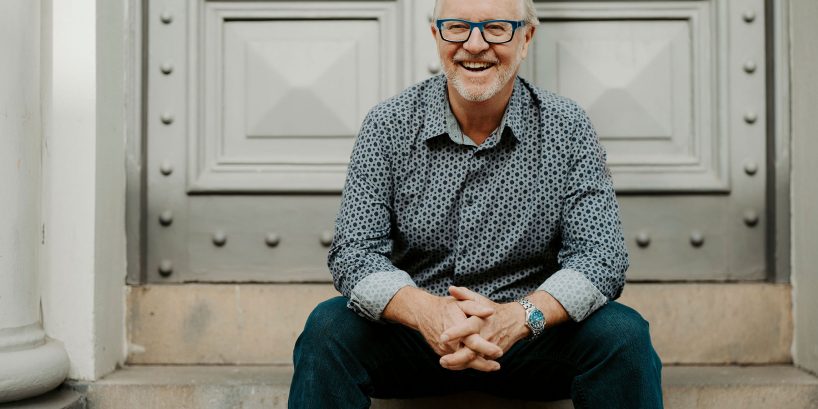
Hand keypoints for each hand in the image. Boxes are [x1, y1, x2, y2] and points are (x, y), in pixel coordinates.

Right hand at [382, 287, 501, 370]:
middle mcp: (451, 342)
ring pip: (462, 362)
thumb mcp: (461, 303)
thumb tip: (491, 311)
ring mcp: (445, 349)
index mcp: (458, 328)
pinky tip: (477, 363)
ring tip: (491, 367)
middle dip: (484, 364)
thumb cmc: (445, 307)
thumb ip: (476, 307)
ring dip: (477, 366)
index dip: (487, 348)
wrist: (423, 312)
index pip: (474, 342)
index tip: (499, 352)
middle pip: (469, 358)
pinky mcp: (441, 352)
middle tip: (497, 366)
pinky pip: (455, 361)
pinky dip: (466, 364)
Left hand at [438, 286, 529, 370]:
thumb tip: (450, 288)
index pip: (468, 328)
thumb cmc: (492, 308)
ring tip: (444, 364)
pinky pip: (478, 363)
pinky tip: (453, 366)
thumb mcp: (478, 299)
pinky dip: (466, 365)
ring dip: (459, 364)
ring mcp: (489, 347)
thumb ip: (464, 294)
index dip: (455, 333)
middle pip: (471, 350)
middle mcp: (486, 336)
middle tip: (442, 360)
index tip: (442, 337)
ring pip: (474, 360)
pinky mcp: (491, 355)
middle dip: (456, 358)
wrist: (514, 321)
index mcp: (480, 321)